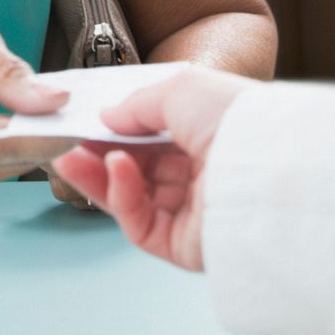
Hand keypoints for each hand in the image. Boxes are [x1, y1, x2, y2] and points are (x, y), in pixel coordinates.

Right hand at [51, 67, 247, 269]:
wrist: (270, 168)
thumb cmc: (236, 119)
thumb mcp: (182, 88)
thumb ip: (137, 103)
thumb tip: (107, 117)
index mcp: (208, 137)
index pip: (153, 137)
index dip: (116, 129)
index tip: (83, 120)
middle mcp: (202, 175)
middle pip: (137, 169)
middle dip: (97, 154)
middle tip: (64, 140)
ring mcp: (193, 212)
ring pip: (131, 198)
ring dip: (98, 175)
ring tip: (69, 156)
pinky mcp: (184, 246)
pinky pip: (140, 223)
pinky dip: (121, 195)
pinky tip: (115, 167)